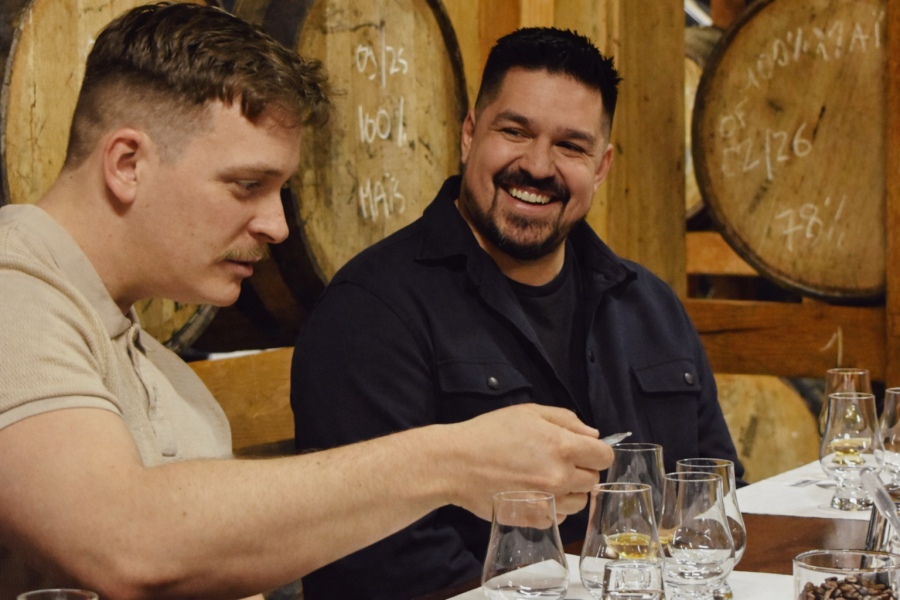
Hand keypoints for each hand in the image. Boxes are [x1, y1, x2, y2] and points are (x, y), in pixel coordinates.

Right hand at [439, 404, 612, 520]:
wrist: (456, 464)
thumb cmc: (489, 434)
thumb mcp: (528, 412)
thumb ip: (566, 420)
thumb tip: (591, 435)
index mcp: (562, 446)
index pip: (604, 456)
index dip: (595, 452)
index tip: (583, 451)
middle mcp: (560, 476)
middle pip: (593, 479)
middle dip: (581, 470)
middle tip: (556, 462)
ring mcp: (548, 501)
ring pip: (579, 502)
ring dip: (569, 491)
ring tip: (545, 479)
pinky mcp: (534, 518)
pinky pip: (559, 518)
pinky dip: (552, 508)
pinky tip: (535, 494)